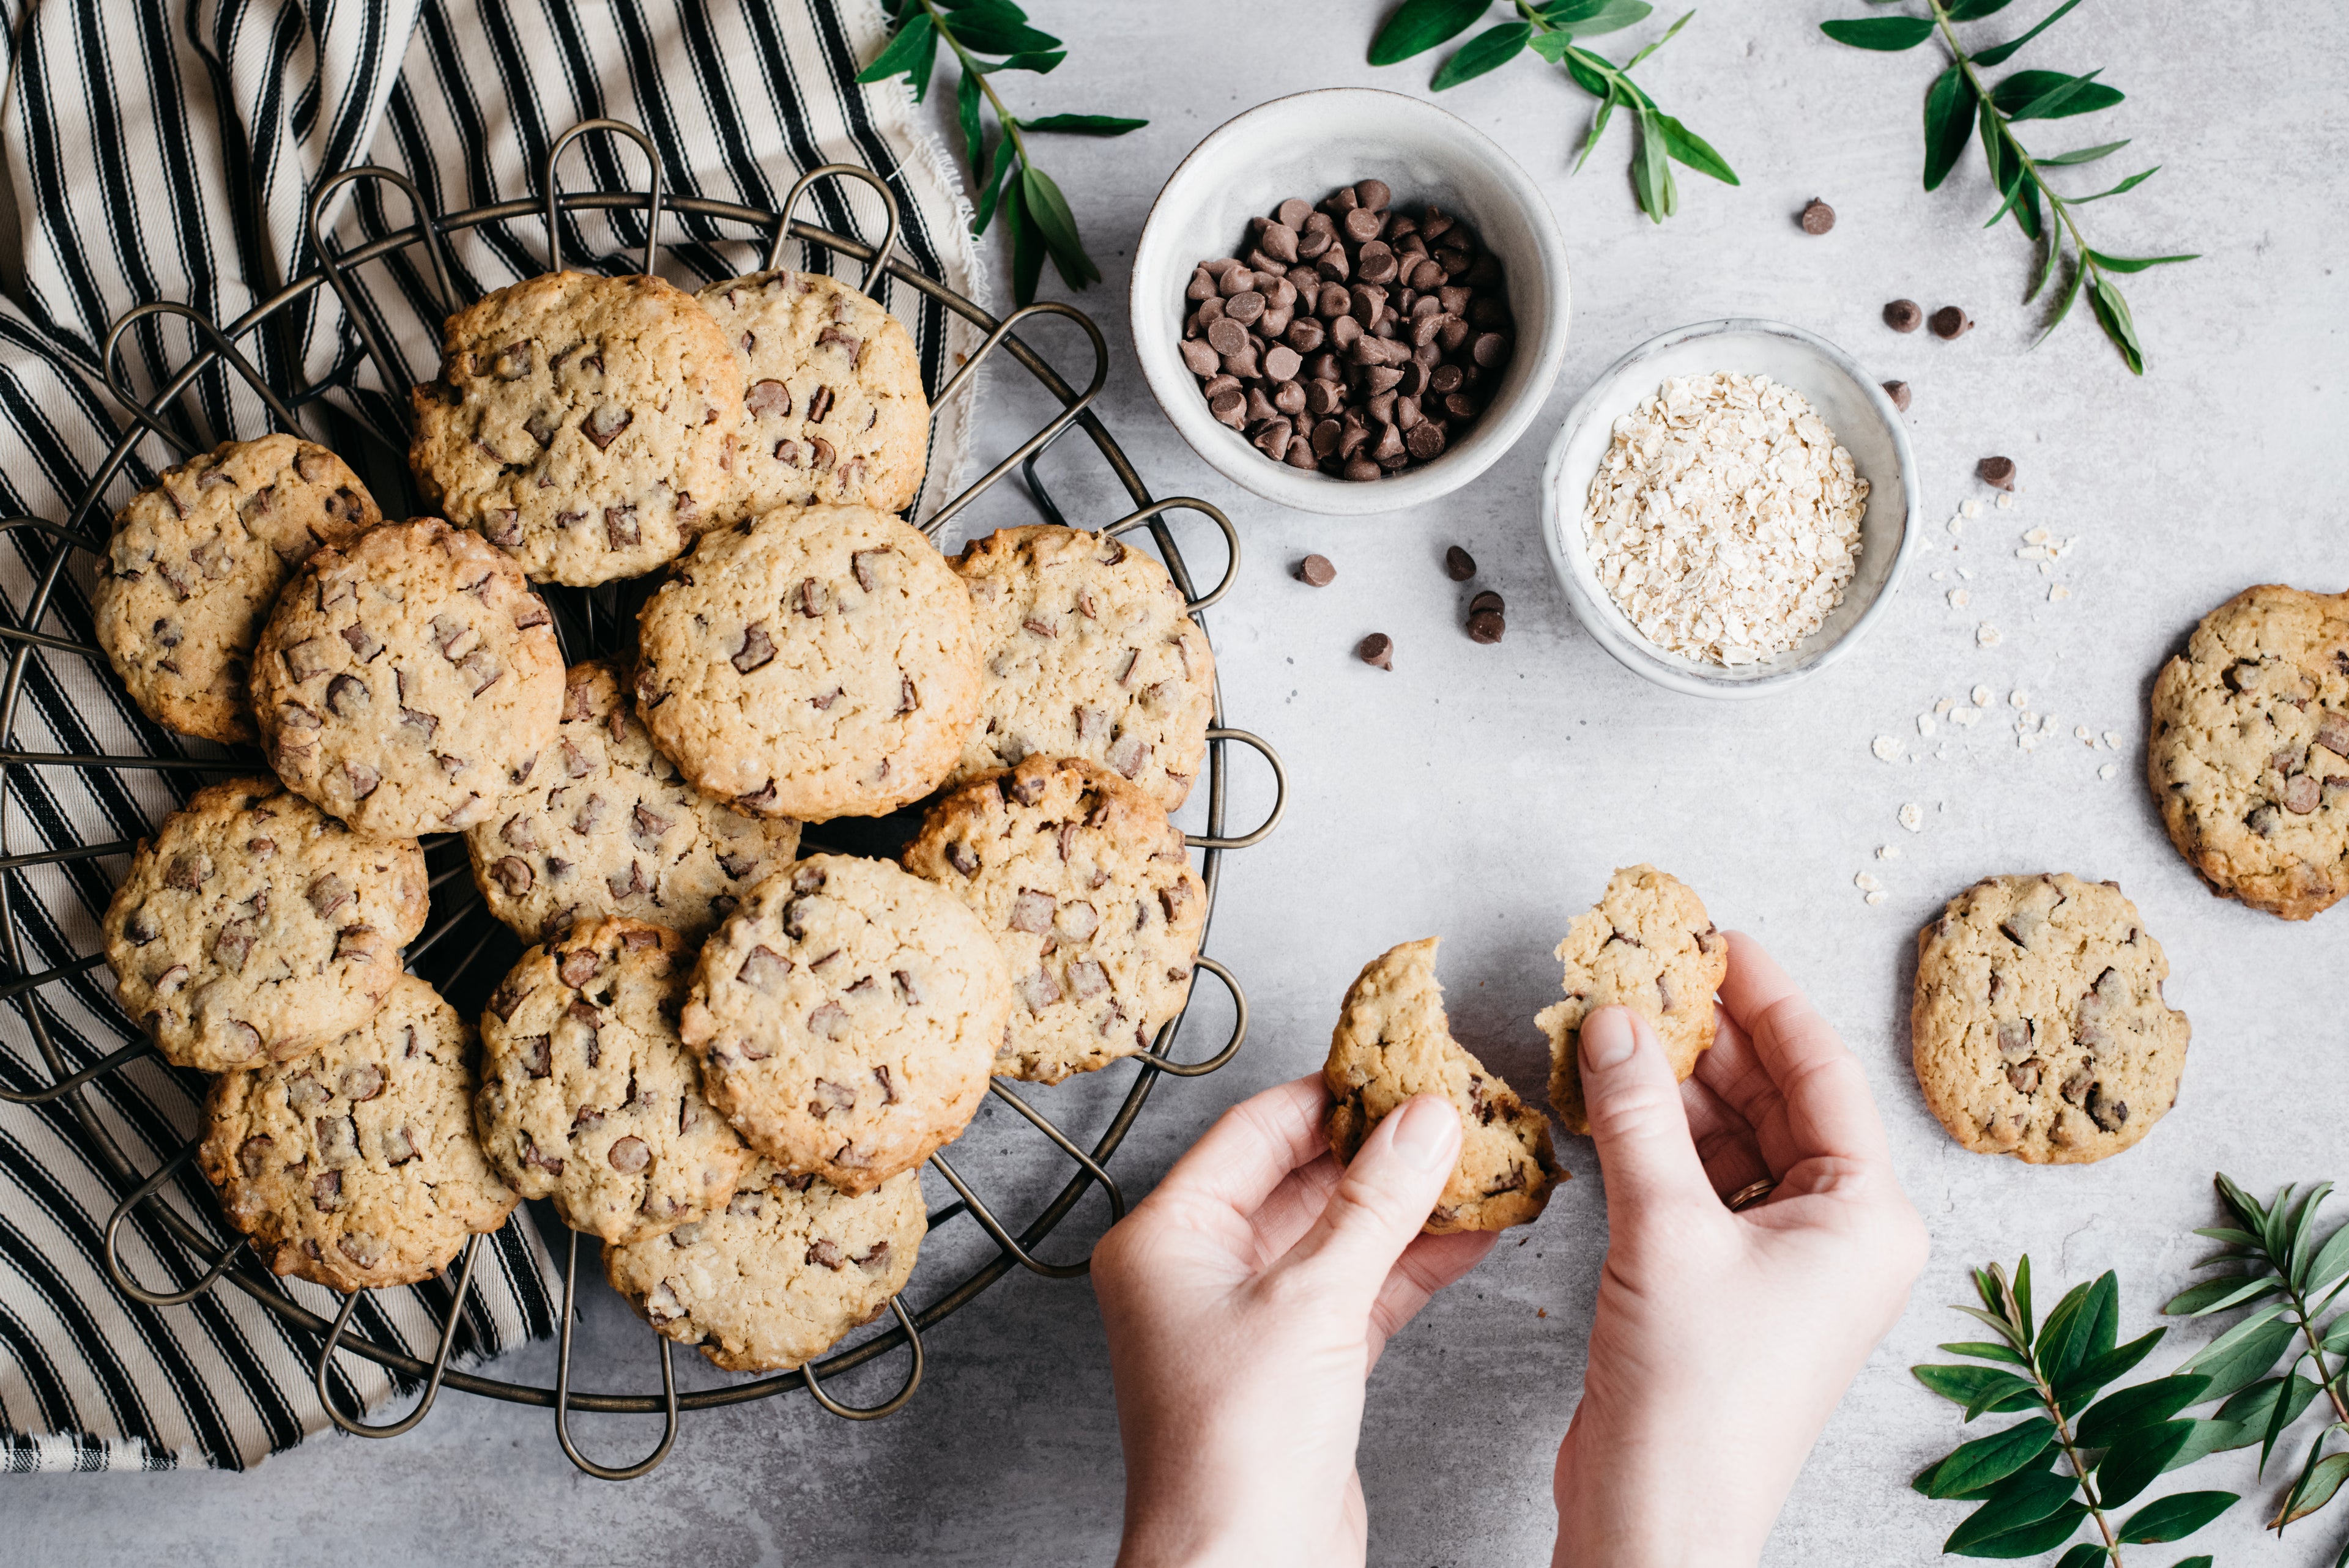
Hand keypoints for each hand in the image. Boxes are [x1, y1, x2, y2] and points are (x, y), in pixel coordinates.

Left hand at [1092, 1075, 1493, 1567]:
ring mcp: (1250, 1321)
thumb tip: (1424, 1123)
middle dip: (1382, 1149)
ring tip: (1480, 1160)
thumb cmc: (1231, 1455)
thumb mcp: (1312, 1302)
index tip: (1399, 1064)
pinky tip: (1473, 1229)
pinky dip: (1414, 1261)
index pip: (1256, 1131)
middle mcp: (1199, 1273)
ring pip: (1339, 1235)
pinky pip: (1361, 1289)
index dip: (1333, 1094)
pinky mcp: (1300, 1366)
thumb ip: (1375, 1204)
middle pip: (1301, 1178)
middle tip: (1454, 1110)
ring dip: (1409, 1203)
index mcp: (1167, 1239)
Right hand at [1551, 931, 1929, 1567]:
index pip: (1821, 1070)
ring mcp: (1784, 1261)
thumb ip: (1640, 1112)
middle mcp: (1840, 1233)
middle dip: (1710, 1035)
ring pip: (1733, 1139)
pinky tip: (1609, 1095)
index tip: (1714, 938)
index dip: (1765, 995)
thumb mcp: (1664, 1229)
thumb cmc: (1695, 1396)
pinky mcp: (1726, 1284)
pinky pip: (1700, 1181)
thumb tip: (1615, 1019)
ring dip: (1674, 1085)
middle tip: (1646, 971)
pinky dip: (1657, 1138)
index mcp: (1867, 1214)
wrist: (1660, 1517)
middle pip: (1778, 1098)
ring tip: (1612, 1022)